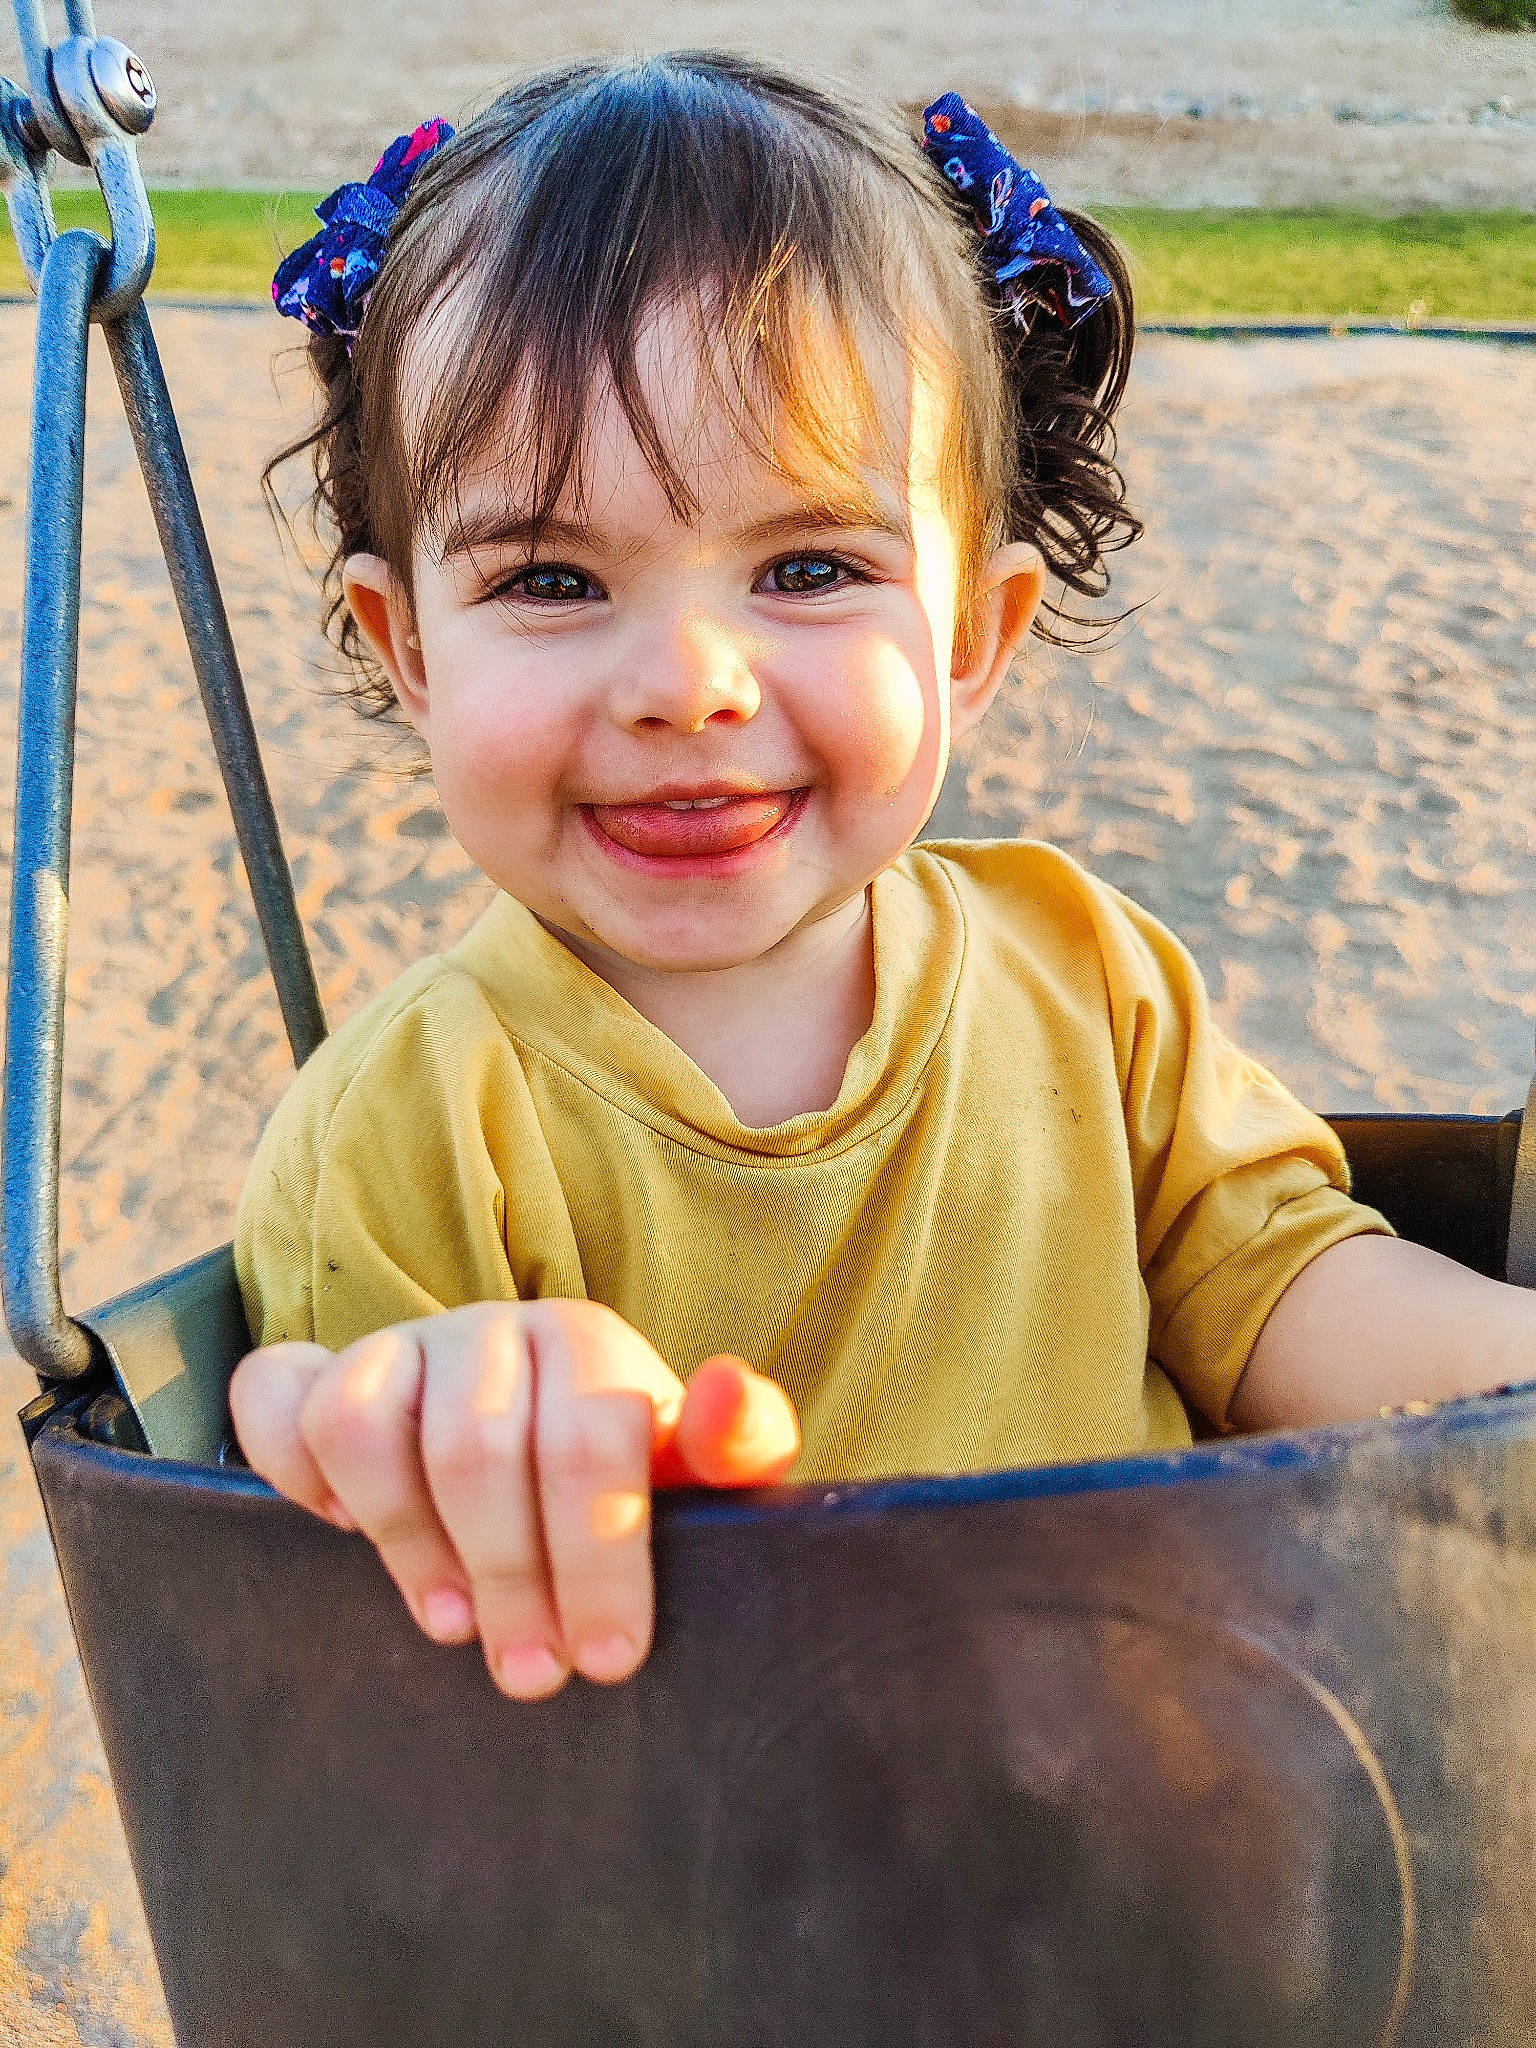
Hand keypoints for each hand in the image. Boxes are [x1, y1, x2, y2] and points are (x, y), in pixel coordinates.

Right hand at [229, 1300, 799, 1698]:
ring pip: (365, 1427)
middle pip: (476, 1449)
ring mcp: (400, 1345)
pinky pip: (279, 1401)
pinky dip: (297, 1472)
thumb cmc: (626, 1473)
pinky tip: (342, 1535)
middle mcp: (492, 1330)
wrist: (537, 1431)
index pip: (589, 1442)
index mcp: (587, 1344)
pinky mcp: (326, 1370)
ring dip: (405, 1540)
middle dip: (510, 1577)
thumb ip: (740, 1442)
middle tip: (532, 1673)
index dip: (597, 1560)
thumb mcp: (694, 1470)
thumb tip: (730, 1395)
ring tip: (453, 1622)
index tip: (605, 1659)